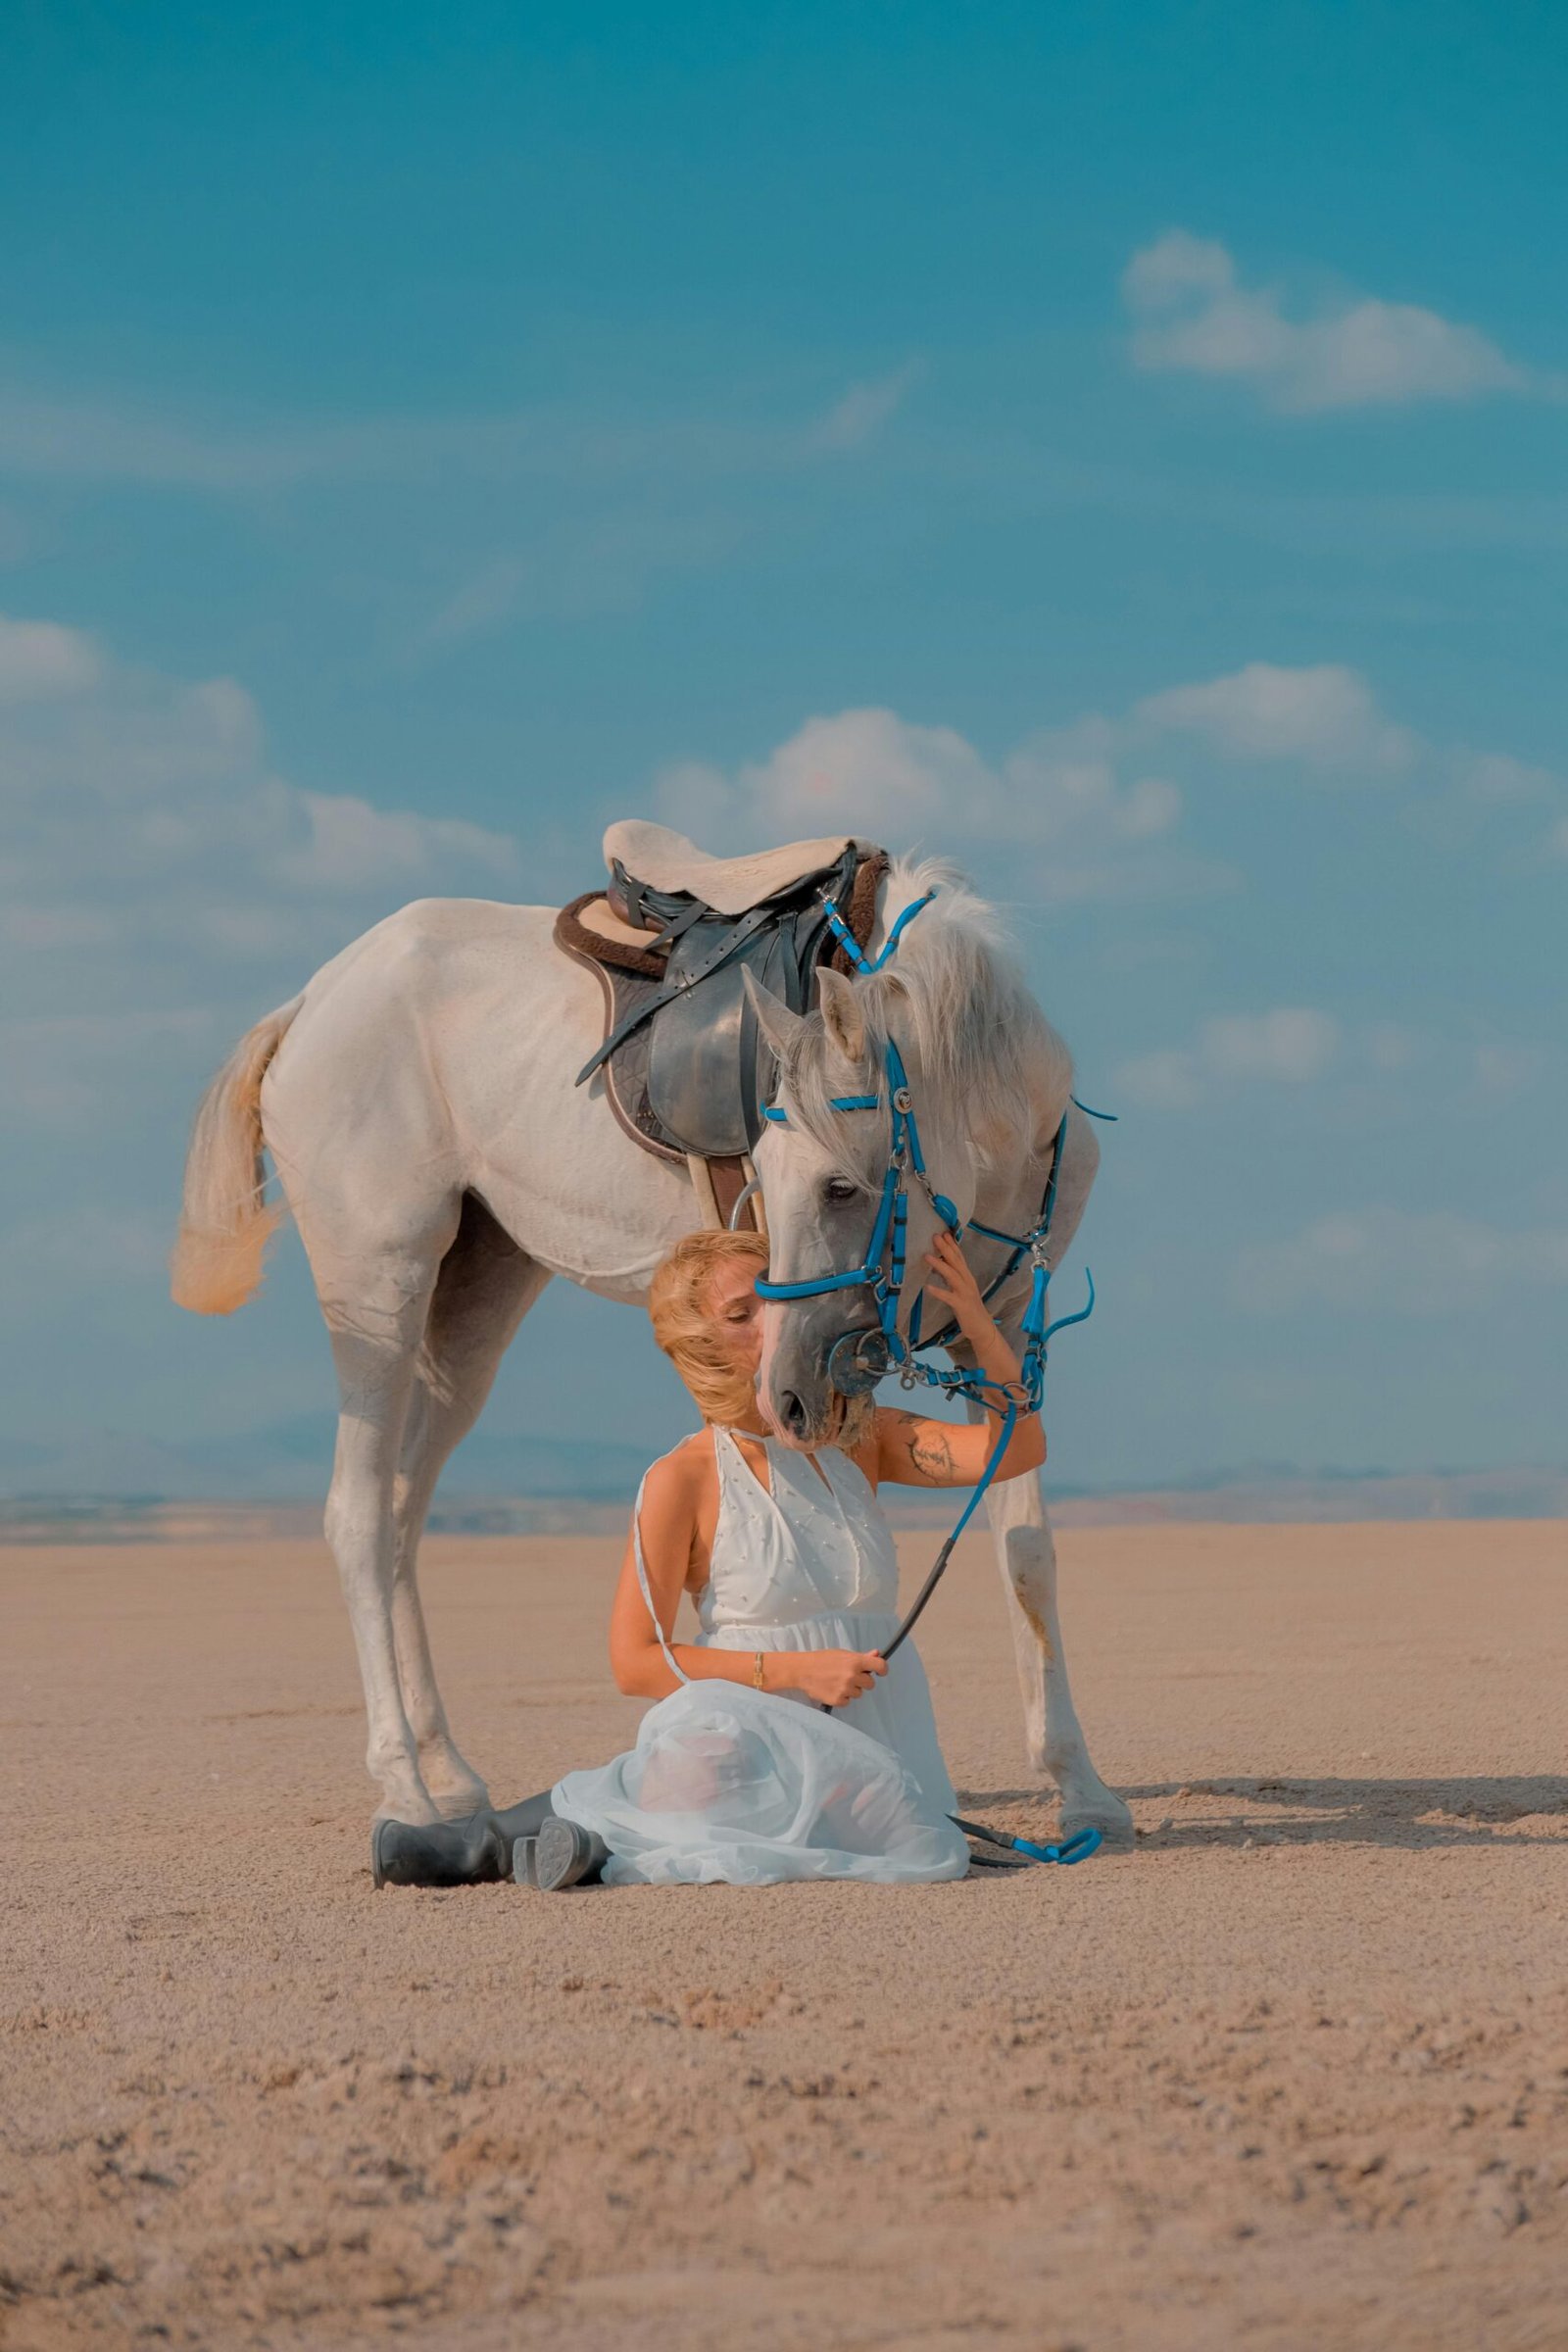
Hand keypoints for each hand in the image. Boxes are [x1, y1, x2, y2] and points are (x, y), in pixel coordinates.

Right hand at [777, 1649, 887, 1707]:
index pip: (880, 1666)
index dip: (882, 1670)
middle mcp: (852, 1676)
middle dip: (862, 1681)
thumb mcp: (843, 1654)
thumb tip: (877, 1654)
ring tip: (837, 1682)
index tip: (880, 1672)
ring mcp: (845, 1689)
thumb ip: (861, 1657)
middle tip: (850, 1676)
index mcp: (855, 1661)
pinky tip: (832, 1689)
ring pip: (859, 1693)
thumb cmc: (823, 1660)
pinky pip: (848, 1701)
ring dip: (852, 1689)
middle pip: (870, 1684)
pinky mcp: (838, 1700)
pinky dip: (842, 1697)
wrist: (803, 1670)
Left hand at [921, 1228, 991, 1345]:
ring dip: (940, 1265)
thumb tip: (938, 1265)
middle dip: (945, 1248)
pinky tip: (928, 1287)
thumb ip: (951, 1277)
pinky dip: (939, 1291)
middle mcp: (967, 1281)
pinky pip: (948, 1297)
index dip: (952, 1245)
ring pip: (952, 1276)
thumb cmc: (969, 1307)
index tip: (944, 1233)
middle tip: (935, 1236)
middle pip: (956, 1262)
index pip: (959, 1257)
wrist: (982, 1327)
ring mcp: (965, 1293)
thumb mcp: (960, 1289)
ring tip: (927, 1256)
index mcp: (967, 1277)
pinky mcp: (961, 1306)